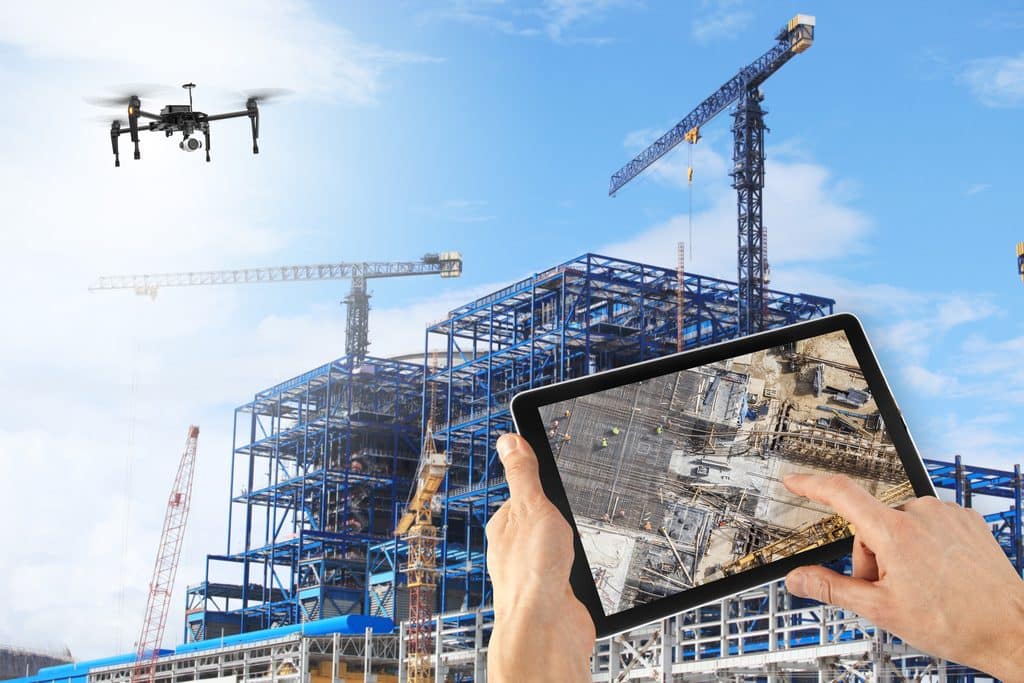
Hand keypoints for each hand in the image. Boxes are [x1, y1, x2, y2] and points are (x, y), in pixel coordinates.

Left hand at [485, 433, 595, 682]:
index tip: (556, 479)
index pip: (521, 495)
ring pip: (554, 547)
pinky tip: (584, 568)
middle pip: (540, 521)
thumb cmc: (532, 573)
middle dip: (559, 517)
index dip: (541, 487)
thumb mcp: (532, 508)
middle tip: (572, 514)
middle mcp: (514, 550)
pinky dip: (577, 567)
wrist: (547, 630)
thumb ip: (523, 476)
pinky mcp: (554, 593)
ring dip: (569, 544)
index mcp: (504, 526)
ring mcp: (534, 573)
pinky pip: (567, 571)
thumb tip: (509, 440)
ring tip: (578, 541)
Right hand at [783, 473, 1023, 679]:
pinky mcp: (966, 519)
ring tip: (923, 586)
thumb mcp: (882, 611)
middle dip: (873, 556)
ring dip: (900, 552)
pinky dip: (926, 546)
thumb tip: (797, 579)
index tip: (795, 480)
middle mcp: (921, 513)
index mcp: (895, 532)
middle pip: (872, 525)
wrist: (1012, 629)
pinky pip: (929, 525)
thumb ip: (832, 589)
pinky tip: (941, 574)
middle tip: (893, 590)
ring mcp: (946, 514)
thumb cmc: (956, 623)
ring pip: (900, 526)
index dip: (812, 485)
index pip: (841, 494)